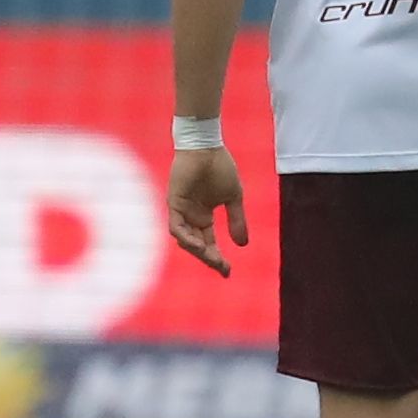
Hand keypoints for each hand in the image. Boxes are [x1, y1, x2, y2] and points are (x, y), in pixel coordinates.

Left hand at [167, 145, 246, 274]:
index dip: (217, 258)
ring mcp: (181, 211)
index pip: (209, 243)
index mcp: (203, 216)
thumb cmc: (220, 167)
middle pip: (198, 246)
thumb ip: (237, 220)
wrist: (207, 146)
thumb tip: (242, 245)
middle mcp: (191, 217)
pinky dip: (186, 238)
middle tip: (223, 269)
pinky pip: (176, 227)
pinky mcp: (174, 203)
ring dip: (198, 251)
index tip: (228, 271)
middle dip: (210, 259)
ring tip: (212, 258)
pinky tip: (199, 245)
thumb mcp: (233, 198)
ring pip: (185, 240)